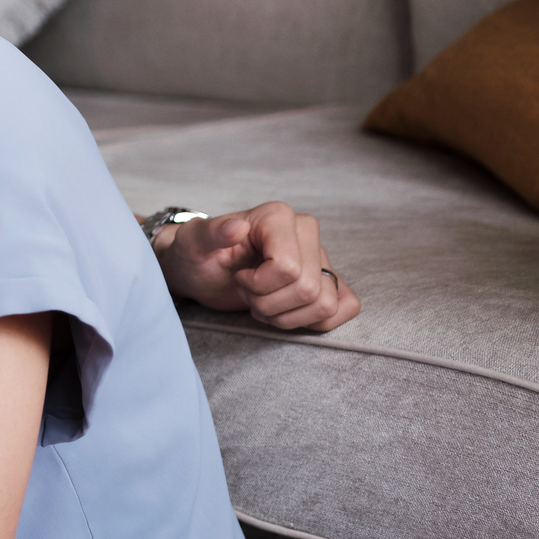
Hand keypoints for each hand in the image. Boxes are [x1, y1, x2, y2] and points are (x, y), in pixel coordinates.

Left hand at [153, 202, 359, 332]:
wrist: (202, 272)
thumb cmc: (197, 255)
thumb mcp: (192, 243)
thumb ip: (210, 232)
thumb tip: (236, 227)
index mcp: (276, 217)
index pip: (289, 268)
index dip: (261, 285)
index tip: (240, 278)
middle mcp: (304, 232)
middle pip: (308, 290)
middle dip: (270, 304)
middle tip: (247, 294)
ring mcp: (319, 257)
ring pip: (326, 304)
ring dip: (289, 317)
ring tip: (263, 304)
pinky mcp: (327, 281)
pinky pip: (346, 307)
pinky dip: (316, 321)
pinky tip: (288, 312)